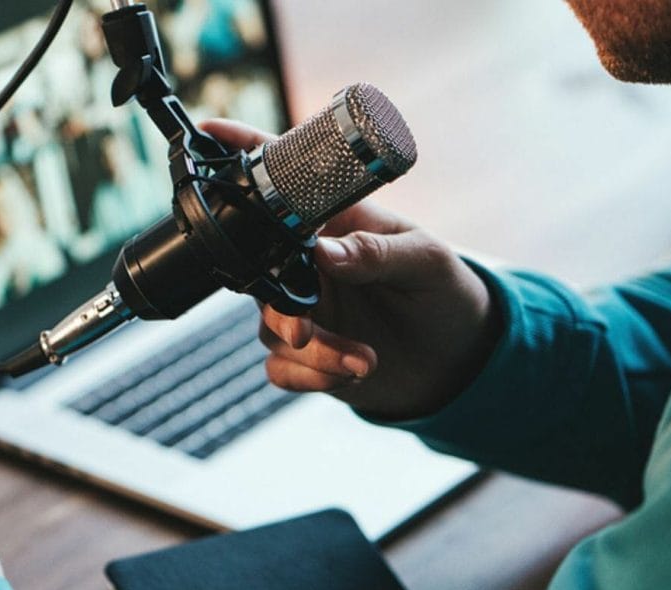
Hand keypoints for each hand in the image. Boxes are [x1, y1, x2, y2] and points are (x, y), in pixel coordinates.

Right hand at [200, 120, 501, 419]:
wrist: (459, 359)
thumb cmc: (445, 293)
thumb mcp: (425, 262)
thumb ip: (376, 252)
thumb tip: (325, 252)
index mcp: (334, 223)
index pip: (283, 185)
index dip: (243, 153)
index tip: (211, 132)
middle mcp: (310, 263)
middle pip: (260, 274)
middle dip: (279, 308)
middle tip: (304, 331)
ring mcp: (306, 308)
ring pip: (270, 330)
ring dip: (313, 352)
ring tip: (364, 360)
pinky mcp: (307, 355)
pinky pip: (280, 368)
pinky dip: (310, 377)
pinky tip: (352, 373)